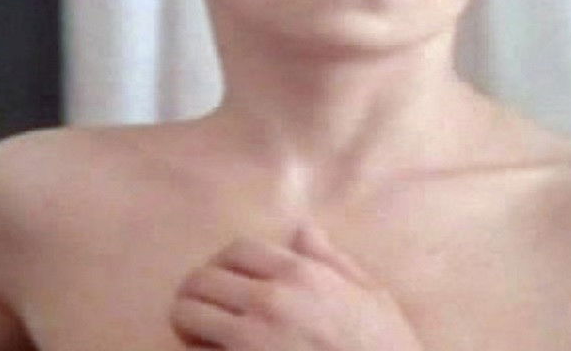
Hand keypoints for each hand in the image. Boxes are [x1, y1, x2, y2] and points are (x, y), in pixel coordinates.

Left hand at [170, 222, 424, 350]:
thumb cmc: (383, 347)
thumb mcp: (371, 294)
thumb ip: (331, 259)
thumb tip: (302, 230)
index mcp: (301, 274)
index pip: (236, 250)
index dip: (224, 262)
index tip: (226, 278)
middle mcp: (270, 301)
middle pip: (201, 279)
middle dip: (198, 292)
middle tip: (206, 308)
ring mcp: (250, 341)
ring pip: (186, 315)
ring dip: (188, 323)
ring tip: (202, 334)